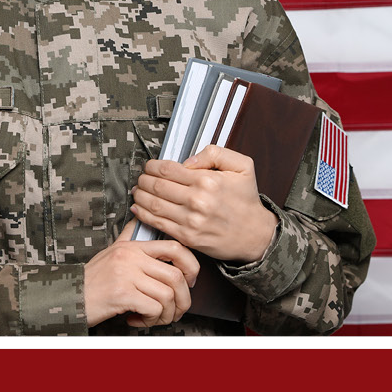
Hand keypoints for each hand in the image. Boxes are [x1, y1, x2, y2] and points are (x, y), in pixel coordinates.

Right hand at [82, 220, 198, 328]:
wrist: (67, 296)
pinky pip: (153, 308)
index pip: (174, 247)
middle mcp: (132, 258)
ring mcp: (127, 275)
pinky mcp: (122, 294)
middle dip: (182, 299)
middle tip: (176, 310)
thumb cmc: (92, 279)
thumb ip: (128, 236)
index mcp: (133, 247)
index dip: (191, 265)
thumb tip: (139, 220)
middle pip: (176, 276)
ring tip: (154, 318)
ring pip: (167, 295)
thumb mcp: (111, 251)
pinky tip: (138, 320)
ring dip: (166, 314)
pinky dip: (151, 320)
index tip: (191, 280)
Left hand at [132, 147, 277, 263]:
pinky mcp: (187, 237)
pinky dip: (143, 215)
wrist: (253, 234)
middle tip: (141, 178)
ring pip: (153, 205)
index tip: (150, 166)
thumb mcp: (242, 166)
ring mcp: (190, 221)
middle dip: (143, 180)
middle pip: (156, 186)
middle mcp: (197, 201)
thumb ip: (215, 153)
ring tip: (137, 191)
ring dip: (140, 196)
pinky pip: (158, 224)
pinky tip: (138, 208)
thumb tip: (187, 160)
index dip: (152, 166)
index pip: (168, 170)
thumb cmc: (246, 200)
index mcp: (207, 181)